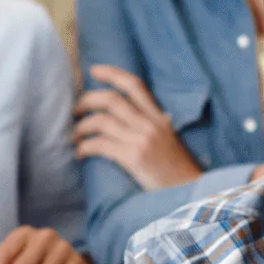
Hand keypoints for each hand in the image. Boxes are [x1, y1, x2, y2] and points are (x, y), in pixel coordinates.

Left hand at [75, 66, 202, 190]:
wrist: (189, 192)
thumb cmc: (176, 170)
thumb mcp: (169, 139)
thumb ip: (154, 124)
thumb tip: (138, 115)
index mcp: (158, 117)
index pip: (134, 85)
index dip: (112, 74)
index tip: (93, 70)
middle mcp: (150, 124)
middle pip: (111, 100)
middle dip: (87, 101)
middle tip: (75, 110)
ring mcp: (142, 140)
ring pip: (101, 121)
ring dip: (81, 127)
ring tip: (75, 136)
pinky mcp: (134, 158)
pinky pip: (100, 145)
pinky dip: (84, 147)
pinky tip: (80, 154)